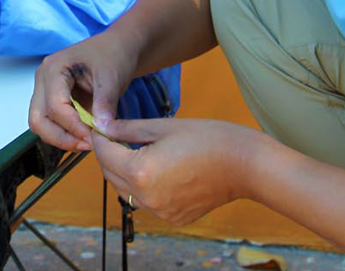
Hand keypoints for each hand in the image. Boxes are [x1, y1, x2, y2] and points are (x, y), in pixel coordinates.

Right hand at [28, 32, 136, 151]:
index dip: (73, 127)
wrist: (117, 48)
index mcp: (53, 69)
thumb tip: (101, 129)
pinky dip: (65, 133)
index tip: (94, 138)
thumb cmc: (113, 55)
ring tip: (87, 142)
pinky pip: (51, 123)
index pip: (55, 106)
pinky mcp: (53, 100)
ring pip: (41, 124)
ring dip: (62, 138)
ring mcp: (45, 90)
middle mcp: (43, 80)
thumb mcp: (112, 77)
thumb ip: (105, 103)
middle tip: (87, 145)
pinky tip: (85, 136)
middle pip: (38, 119)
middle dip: (61, 138)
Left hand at [91, 117, 258, 225]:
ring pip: (125, 191)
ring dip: (123, 172)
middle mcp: (146, 197)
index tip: (100, 126)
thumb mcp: (162, 127)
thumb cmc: (208, 139)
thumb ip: (127, 129)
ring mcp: (160, 212)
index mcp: (140, 171)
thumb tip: (102, 126)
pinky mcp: (174, 218)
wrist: (245, 165)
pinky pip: (146, 202)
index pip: (103, 154)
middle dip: (108, 155)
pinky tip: (156, 170)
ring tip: (135, 151)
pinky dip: (143, 188)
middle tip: (115, 136)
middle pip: (110, 174)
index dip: (99, 138)